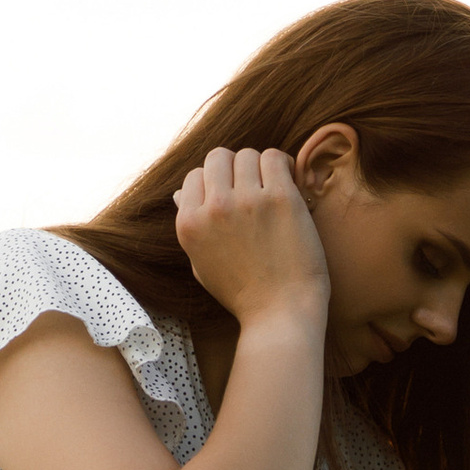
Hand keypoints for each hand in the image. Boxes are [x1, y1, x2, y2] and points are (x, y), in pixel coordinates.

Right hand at [174, 146, 329, 335]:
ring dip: (260, 167)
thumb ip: (191, 227)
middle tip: (254, 188)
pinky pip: (275, 157)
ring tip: (273, 187)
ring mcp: (246, 201)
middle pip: (218, 157)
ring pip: (247, 154)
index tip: (233, 197)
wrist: (280, 315)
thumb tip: (179, 195)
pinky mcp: (280, 198)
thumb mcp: (202, 265)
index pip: (194, 176)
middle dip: (235, 168)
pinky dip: (283, 164)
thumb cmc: (244, 294)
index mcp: (189, 224)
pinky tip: (289, 181)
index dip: (215, 184)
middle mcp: (214, 208)